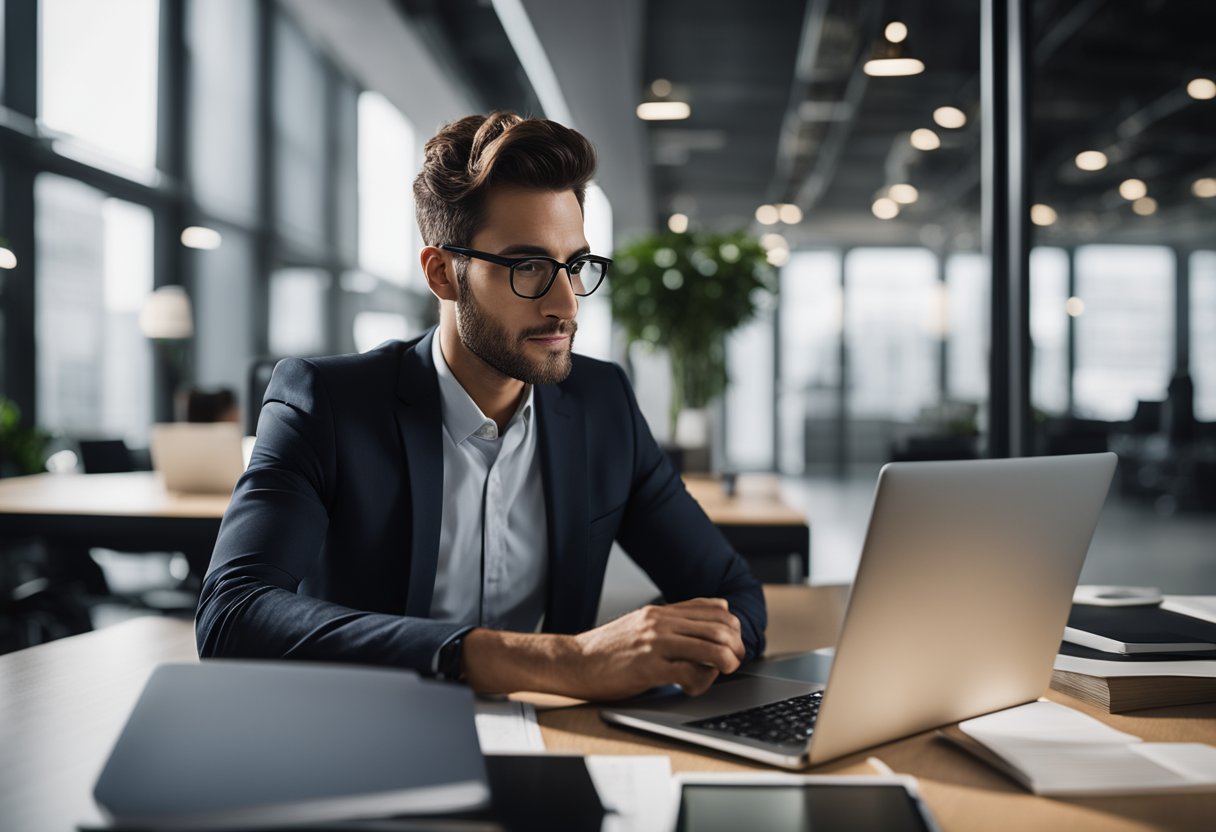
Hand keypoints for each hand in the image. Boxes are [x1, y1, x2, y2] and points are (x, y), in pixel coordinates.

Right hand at [567, 597, 744, 699]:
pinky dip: (702, 683)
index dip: (733, 626)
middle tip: (734, 661)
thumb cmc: (608, 649)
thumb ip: (670, 622)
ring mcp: (655, 644)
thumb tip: (710, 618)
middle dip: (736, 647)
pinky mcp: (649, 668)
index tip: (733, 643)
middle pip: (720, 627)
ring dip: (726, 663)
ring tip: (722, 672)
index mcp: (661, 611)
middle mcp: (660, 622)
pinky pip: (692, 674)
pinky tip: (692, 687)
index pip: (714, 608)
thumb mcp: (640, 625)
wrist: (574, 662)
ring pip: (712, 648)